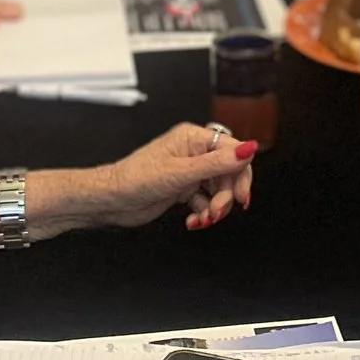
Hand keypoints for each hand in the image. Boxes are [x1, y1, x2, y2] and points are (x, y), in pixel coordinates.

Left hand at [87, 123, 255, 231]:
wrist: (111, 200)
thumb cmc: (134, 179)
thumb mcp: (180, 173)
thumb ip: (217, 163)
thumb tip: (248, 149)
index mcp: (193, 138)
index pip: (232, 151)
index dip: (241, 173)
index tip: (240, 196)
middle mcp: (193, 152)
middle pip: (228, 173)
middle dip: (226, 196)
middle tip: (218, 211)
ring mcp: (188, 171)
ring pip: (218, 189)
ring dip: (215, 207)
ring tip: (204, 218)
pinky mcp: (183, 188)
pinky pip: (205, 201)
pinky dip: (204, 213)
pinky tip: (194, 221)